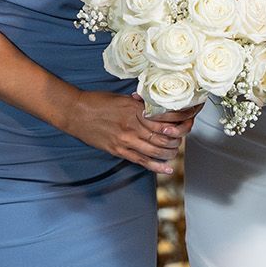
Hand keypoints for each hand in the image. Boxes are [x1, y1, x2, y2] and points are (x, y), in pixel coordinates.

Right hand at [64, 90, 201, 173]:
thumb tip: (154, 107)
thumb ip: (139, 105)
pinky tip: (167, 168)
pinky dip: (156, 166)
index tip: (190, 117)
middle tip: (184, 135)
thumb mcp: (121, 98)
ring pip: (156, 150)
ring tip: (175, 150)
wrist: (75, 112)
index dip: (181, 118)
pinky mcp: (118, 150)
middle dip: (179, 136)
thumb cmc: (97, 102)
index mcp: (136, 108)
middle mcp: (133, 125)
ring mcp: (126, 139)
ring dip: (170, 151)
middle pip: (164, 134)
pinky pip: (141, 160)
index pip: (166, 116)